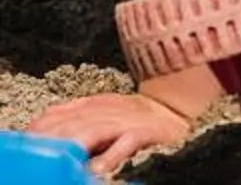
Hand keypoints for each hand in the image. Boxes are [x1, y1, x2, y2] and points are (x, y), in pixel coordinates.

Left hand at [29, 88, 194, 175]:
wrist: (177, 107)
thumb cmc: (138, 116)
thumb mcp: (105, 108)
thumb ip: (79, 112)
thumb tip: (47, 118)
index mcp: (95, 104)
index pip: (59, 113)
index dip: (41, 126)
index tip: (29, 139)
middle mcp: (109, 110)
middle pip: (73, 123)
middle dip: (53, 138)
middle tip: (39, 154)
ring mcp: (128, 121)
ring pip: (94, 131)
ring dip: (75, 145)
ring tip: (61, 161)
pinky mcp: (147, 132)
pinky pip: (127, 142)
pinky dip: (111, 156)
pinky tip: (97, 169)